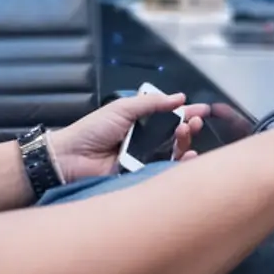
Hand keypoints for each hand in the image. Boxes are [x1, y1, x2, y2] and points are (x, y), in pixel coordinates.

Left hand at [50, 92, 209, 183]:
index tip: (203, 110)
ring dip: (185, 140)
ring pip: (174, 152)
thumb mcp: (122, 108)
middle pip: (175, 134)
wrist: (71, 158)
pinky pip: (165, 171)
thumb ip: (152, 102)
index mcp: (139, 122)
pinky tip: (187, 155)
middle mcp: (145, 141)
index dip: (186, 112)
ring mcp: (144, 160)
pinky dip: (179, 164)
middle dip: (189, 126)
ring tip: (186, 131)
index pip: (168, 116)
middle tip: (194, 120)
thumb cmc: (92, 130)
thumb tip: (179, 97)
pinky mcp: (142, 177)